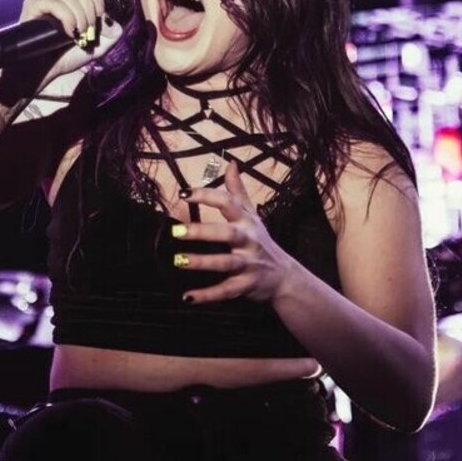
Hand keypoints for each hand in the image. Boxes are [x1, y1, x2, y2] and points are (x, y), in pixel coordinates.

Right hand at [18, 0, 125, 87]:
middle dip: (90, 12)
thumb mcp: (96, 47)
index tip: (100, 18)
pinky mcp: (32, 4)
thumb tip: (113, 21)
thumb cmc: (65, 58)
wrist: (43, 72)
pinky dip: (67, 18)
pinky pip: (55, 3)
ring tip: (78, 35)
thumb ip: (110, 34)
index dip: (97, 0)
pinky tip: (68, 33)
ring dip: (80, 18)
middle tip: (88, 32)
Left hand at [174, 160, 296, 303]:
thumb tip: (230, 163)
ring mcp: (249, 264)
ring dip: (203, 262)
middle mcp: (249, 241)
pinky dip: (208, 295)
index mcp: (247, 221)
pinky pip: (226, 291)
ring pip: (226, 263)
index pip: (228, 203)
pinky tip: (188, 296)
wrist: (285, 276)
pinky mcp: (247, 285)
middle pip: (227, 233)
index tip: (183, 193)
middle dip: (203, 232)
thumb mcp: (252, 215)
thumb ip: (238, 191)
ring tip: (179, 261)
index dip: (207, 196)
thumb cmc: (261, 242)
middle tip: (177, 231)